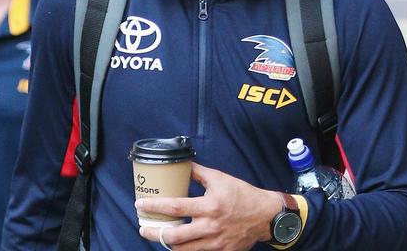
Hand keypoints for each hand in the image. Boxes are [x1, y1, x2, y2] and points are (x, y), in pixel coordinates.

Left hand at [136, 162, 281, 250]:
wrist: (265, 215)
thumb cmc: (242, 194)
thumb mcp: (219, 178)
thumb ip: (197, 173)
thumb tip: (181, 164)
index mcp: (209, 206)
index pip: (175, 207)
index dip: (155, 206)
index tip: (140, 204)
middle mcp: (210, 226)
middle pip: (174, 236)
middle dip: (154, 233)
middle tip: (143, 228)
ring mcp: (216, 242)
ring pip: (183, 250)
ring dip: (167, 244)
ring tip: (159, 236)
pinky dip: (184, 250)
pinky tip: (177, 243)